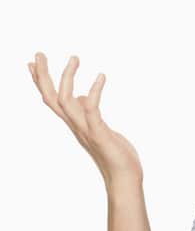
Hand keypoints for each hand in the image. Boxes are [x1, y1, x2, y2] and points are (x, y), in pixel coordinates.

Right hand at [28, 52, 142, 187]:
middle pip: (51, 98)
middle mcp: (76, 126)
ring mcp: (86, 129)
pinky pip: (91, 110)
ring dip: (67, 78)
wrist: (125, 177)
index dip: (41, 82)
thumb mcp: (100, 128)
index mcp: (76, 123)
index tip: (33, 63)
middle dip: (43, 76)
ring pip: (65, 102)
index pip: (52, 100)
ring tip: (74, 57)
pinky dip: (94, 92)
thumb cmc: (115, 153)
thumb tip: (84, 97)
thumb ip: (89, 113)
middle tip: (39, 53)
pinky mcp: (99, 133)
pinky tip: (101, 76)